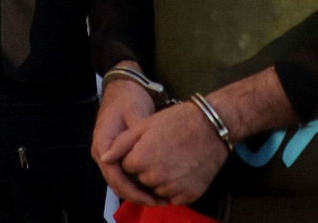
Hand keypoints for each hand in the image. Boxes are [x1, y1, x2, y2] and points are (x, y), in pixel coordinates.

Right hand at [91, 65, 155, 199]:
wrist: (123, 85)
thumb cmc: (129, 97)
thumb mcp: (136, 112)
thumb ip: (138, 135)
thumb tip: (142, 155)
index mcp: (103, 144)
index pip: (114, 176)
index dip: (132, 190)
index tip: (150, 197)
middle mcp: (102, 152)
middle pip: (116, 182)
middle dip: (135, 195)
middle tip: (158, 202)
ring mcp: (107, 153)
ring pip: (119, 179)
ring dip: (135, 190)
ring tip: (157, 197)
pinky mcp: (116, 151)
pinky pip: (123, 172)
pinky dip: (135, 180)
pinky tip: (151, 184)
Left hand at [102, 99, 229, 205]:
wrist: (213, 126)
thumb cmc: (180, 120)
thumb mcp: (146, 124)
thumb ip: (121, 143)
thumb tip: (104, 158)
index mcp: (140, 159)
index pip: (128, 167)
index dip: (138, 155)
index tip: (152, 145)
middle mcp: (154, 177)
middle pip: (142, 180)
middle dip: (149, 168)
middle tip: (166, 150)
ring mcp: (172, 188)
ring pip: (158, 189)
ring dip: (163, 179)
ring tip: (177, 158)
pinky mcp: (188, 195)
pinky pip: (174, 197)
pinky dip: (178, 187)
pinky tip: (185, 169)